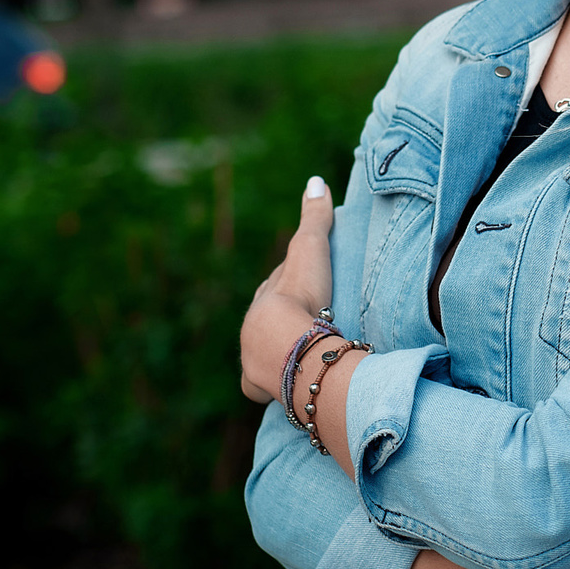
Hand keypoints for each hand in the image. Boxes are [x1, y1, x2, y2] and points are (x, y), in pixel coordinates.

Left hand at [239, 176, 335, 402]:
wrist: (288, 346)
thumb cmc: (301, 296)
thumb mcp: (310, 250)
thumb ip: (315, 217)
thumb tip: (317, 181)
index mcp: (265, 296)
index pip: (277, 284)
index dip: (291, 283)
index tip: (307, 284)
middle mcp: (252, 327)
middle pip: (268, 320)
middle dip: (282, 319)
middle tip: (307, 322)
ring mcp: (253, 358)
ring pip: (262, 352)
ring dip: (276, 353)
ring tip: (298, 356)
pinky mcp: (258, 386)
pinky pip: (260, 387)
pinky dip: (269, 387)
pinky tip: (280, 388)